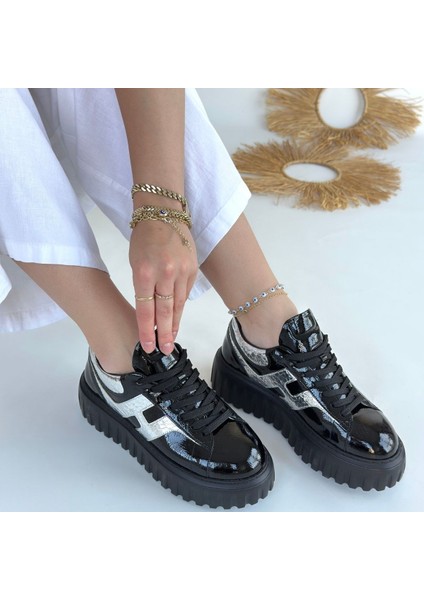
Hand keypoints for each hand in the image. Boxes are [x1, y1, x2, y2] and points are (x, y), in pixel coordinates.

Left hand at [130, 214, 197, 354]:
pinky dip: (181, 308)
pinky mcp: (192, 269)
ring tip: (172, 340)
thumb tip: (150, 312)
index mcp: (144, 272)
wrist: (164, 213)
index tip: (148, 346)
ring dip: (174, 324)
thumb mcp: (135, 262)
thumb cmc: (143, 238)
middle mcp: (165, 273)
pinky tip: (178, 320)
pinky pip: (185, 294)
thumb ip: (143, 287)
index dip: (147, 331)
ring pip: (178, 305)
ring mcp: (182, 271)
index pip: (146, 309)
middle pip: (165, 311)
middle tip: (165, 350)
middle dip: (164, 334)